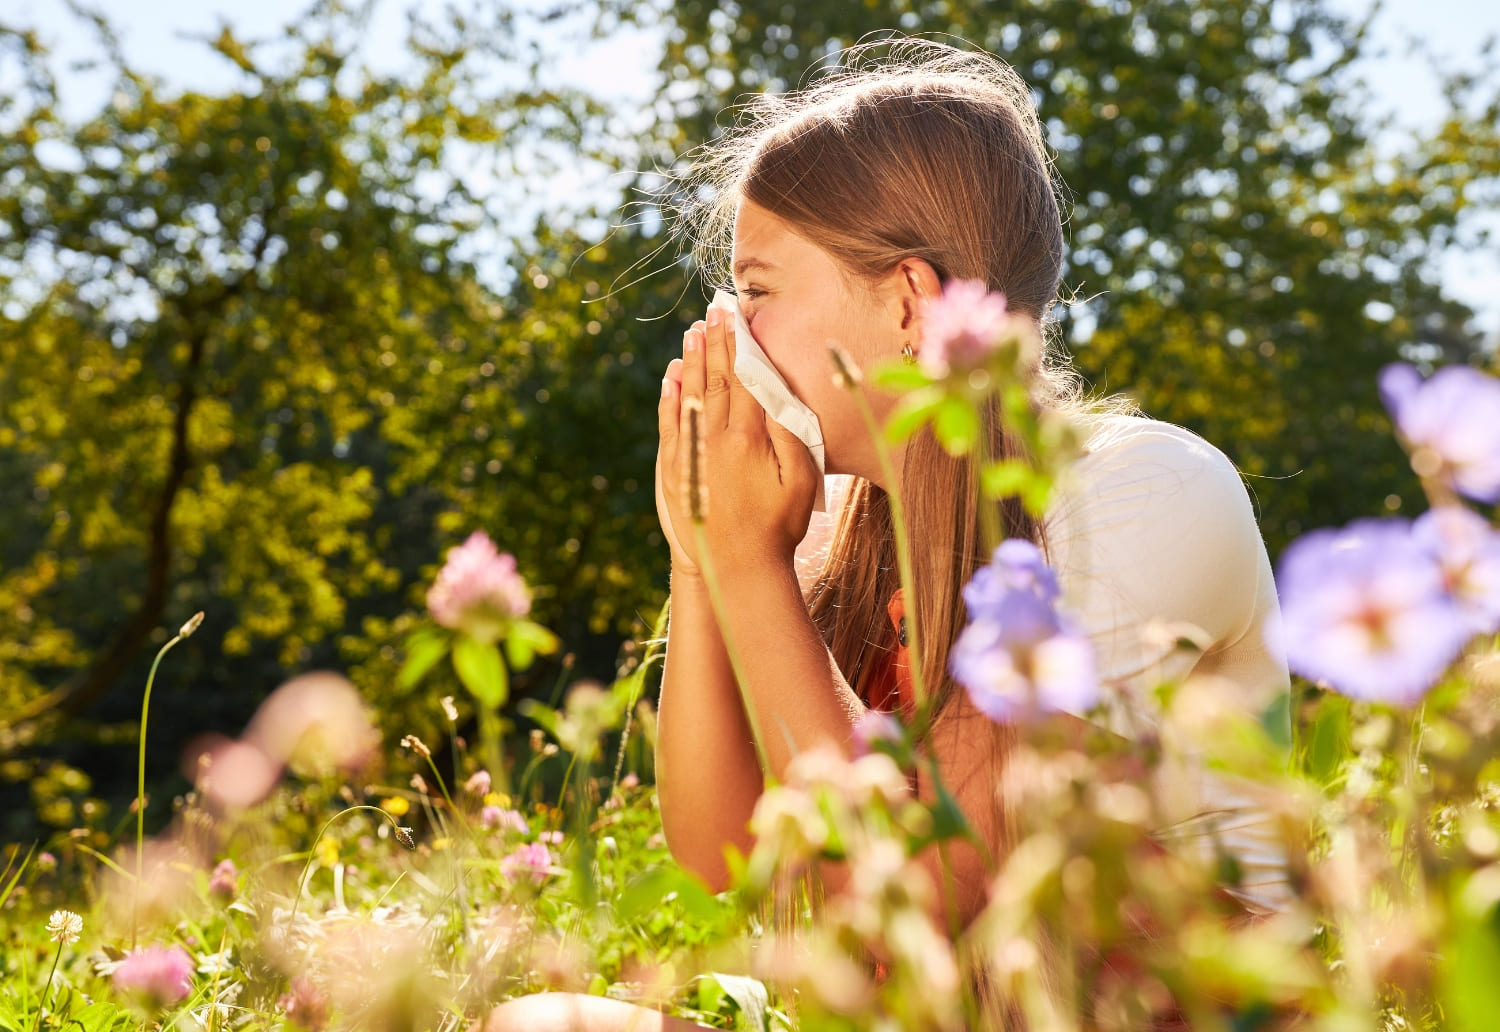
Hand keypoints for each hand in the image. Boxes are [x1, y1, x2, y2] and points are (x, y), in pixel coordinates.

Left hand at [656, 308, 819, 578]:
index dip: (740, 345)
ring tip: (692, 332)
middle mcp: (714, 438)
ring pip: (689, 395)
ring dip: (691, 361)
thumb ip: (789, 434)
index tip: (737, 317)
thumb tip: (775, 393)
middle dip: (714, 342)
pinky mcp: (674, 469)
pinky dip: (669, 396)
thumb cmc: (779, 528)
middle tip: (712, 311)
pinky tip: (671, 376)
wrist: (736, 569)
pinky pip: (669, 423)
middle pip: (714, 379)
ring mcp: (690, 453)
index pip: (743, 378)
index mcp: (748, 437)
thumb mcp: (801, 481)